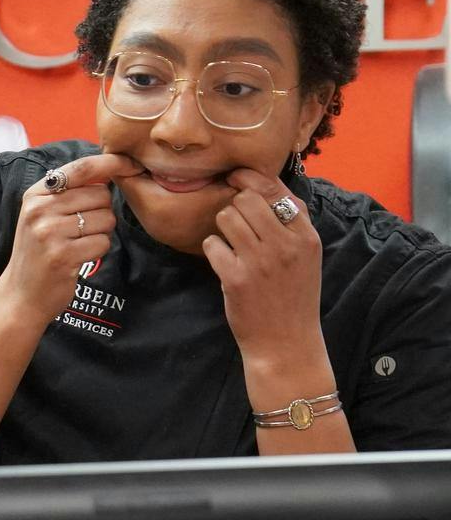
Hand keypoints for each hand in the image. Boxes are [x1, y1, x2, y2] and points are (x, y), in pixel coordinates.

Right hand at [0, 153, 139, 324]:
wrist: (20, 295)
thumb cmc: (38, 252)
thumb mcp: (42, 215)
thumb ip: (69, 191)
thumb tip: (111, 168)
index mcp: (36, 195)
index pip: (82, 167)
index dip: (112, 163)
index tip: (133, 164)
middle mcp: (40, 210)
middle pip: (100, 195)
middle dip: (102, 211)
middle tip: (81, 229)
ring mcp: (49, 233)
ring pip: (105, 219)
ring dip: (100, 233)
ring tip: (77, 244)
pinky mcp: (62, 255)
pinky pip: (103, 243)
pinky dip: (97, 251)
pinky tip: (78, 257)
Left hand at [201, 167, 324, 370]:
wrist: (286, 342)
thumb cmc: (293, 296)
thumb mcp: (306, 257)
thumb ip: (291, 224)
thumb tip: (264, 184)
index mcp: (307, 237)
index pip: (276, 191)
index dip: (251, 179)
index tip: (236, 176)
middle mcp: (286, 245)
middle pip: (246, 199)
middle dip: (235, 207)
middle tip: (237, 226)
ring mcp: (260, 262)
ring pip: (226, 217)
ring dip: (222, 228)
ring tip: (231, 245)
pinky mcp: (236, 278)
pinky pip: (212, 244)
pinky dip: (213, 250)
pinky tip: (224, 263)